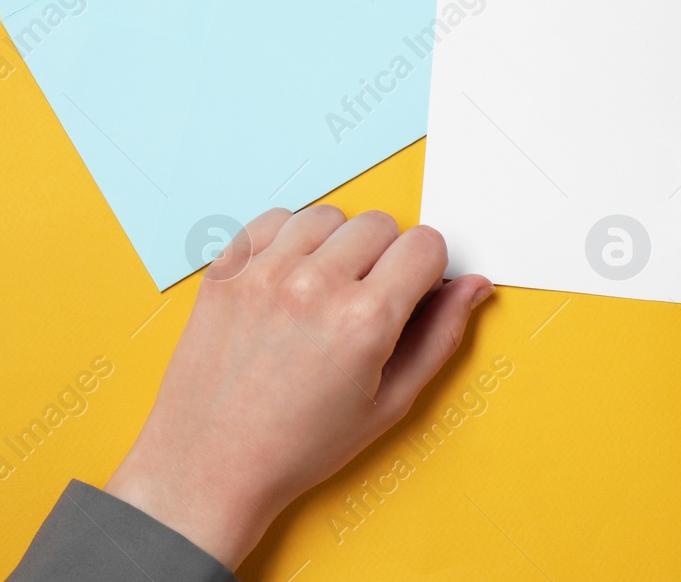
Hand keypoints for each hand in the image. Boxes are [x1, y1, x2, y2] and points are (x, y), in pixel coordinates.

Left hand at [104, 206, 492, 567]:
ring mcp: (263, 272)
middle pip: (380, 224)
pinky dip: (288, 241)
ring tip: (323, 293)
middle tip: (364, 303)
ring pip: (328, 216)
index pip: (425, 244)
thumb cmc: (298, 445)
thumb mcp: (388, 404)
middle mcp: (314, 285)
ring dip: (336, 245)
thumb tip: (472, 287)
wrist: (209, 465)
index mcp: (364, 321)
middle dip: (384, 257)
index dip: (427, 269)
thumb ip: (439, 337)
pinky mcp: (226, 269)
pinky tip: (288, 282)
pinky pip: (275, 219)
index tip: (411, 292)